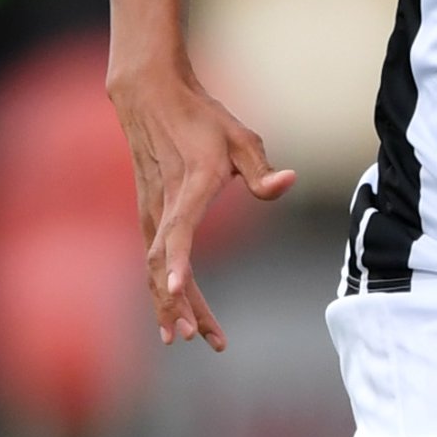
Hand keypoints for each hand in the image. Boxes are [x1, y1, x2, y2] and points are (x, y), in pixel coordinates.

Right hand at [108, 62, 294, 351]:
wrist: (150, 97)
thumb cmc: (202, 119)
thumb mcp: (240, 137)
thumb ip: (261, 169)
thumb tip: (288, 182)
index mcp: (190, 188)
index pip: (179, 232)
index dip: (179, 262)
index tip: (176, 290)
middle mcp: (164, 206)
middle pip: (165, 264)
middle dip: (181, 304)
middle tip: (199, 339)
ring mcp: (151, 213)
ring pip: (156, 268)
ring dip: (170, 305)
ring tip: (190, 338)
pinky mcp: (148, 216)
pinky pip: (154, 260)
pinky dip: (163, 288)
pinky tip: (175, 312)